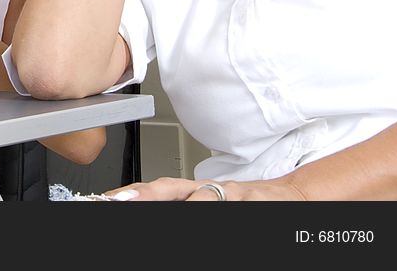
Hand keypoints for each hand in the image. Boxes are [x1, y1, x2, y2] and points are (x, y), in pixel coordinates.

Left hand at [98, 176, 306, 200]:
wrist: (290, 196)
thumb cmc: (242, 204)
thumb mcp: (207, 204)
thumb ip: (178, 204)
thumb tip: (141, 203)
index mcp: (191, 190)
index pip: (155, 189)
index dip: (131, 192)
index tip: (106, 198)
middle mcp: (207, 188)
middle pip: (170, 187)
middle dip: (144, 193)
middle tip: (121, 200)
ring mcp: (231, 193)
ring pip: (203, 197)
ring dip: (187, 202)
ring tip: (167, 206)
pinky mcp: (253, 200)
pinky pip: (232, 203)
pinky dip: (218, 205)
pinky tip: (206, 207)